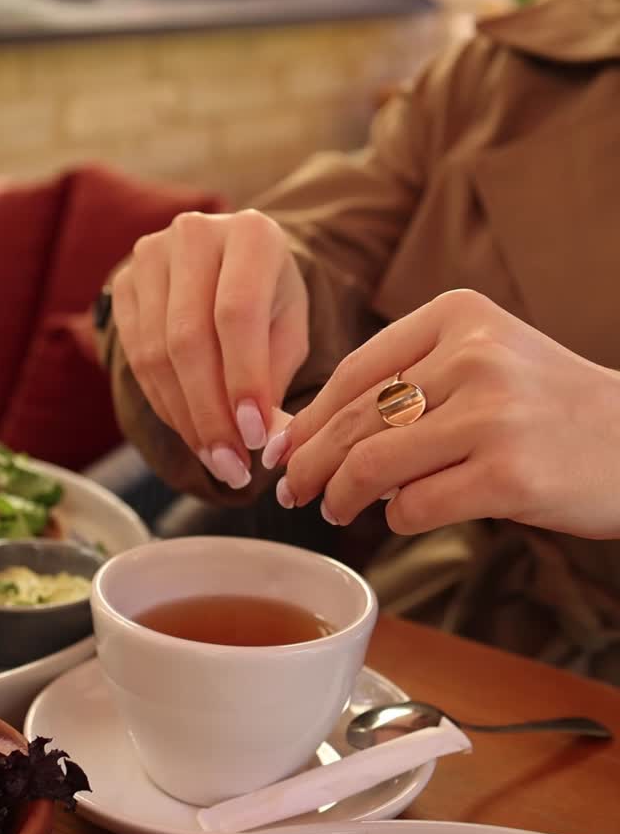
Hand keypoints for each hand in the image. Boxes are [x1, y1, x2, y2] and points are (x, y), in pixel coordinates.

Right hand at [112, 210, 307, 487]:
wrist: (229, 262)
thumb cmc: (270, 299)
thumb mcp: (290, 330)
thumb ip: (275, 377)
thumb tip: (264, 442)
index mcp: (251, 234)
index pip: (236, 313)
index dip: (243, 380)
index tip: (256, 437)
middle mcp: (194, 233)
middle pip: (188, 338)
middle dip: (211, 413)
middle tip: (232, 466)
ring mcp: (150, 256)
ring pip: (156, 354)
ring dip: (186, 419)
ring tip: (217, 460)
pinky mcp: (123, 283)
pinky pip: (136, 358)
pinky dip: (165, 405)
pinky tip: (192, 432)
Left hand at [272, 289, 619, 539]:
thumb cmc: (550, 406)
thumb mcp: (486, 358)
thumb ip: (411, 380)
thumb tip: (312, 432)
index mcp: (458, 315)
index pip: (355, 371)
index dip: (307, 417)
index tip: (283, 446)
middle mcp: (472, 356)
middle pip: (354, 420)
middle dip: (309, 463)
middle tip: (291, 491)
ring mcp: (491, 415)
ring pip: (373, 464)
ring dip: (341, 496)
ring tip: (334, 509)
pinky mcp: (508, 475)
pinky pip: (414, 506)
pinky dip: (397, 518)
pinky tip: (403, 515)